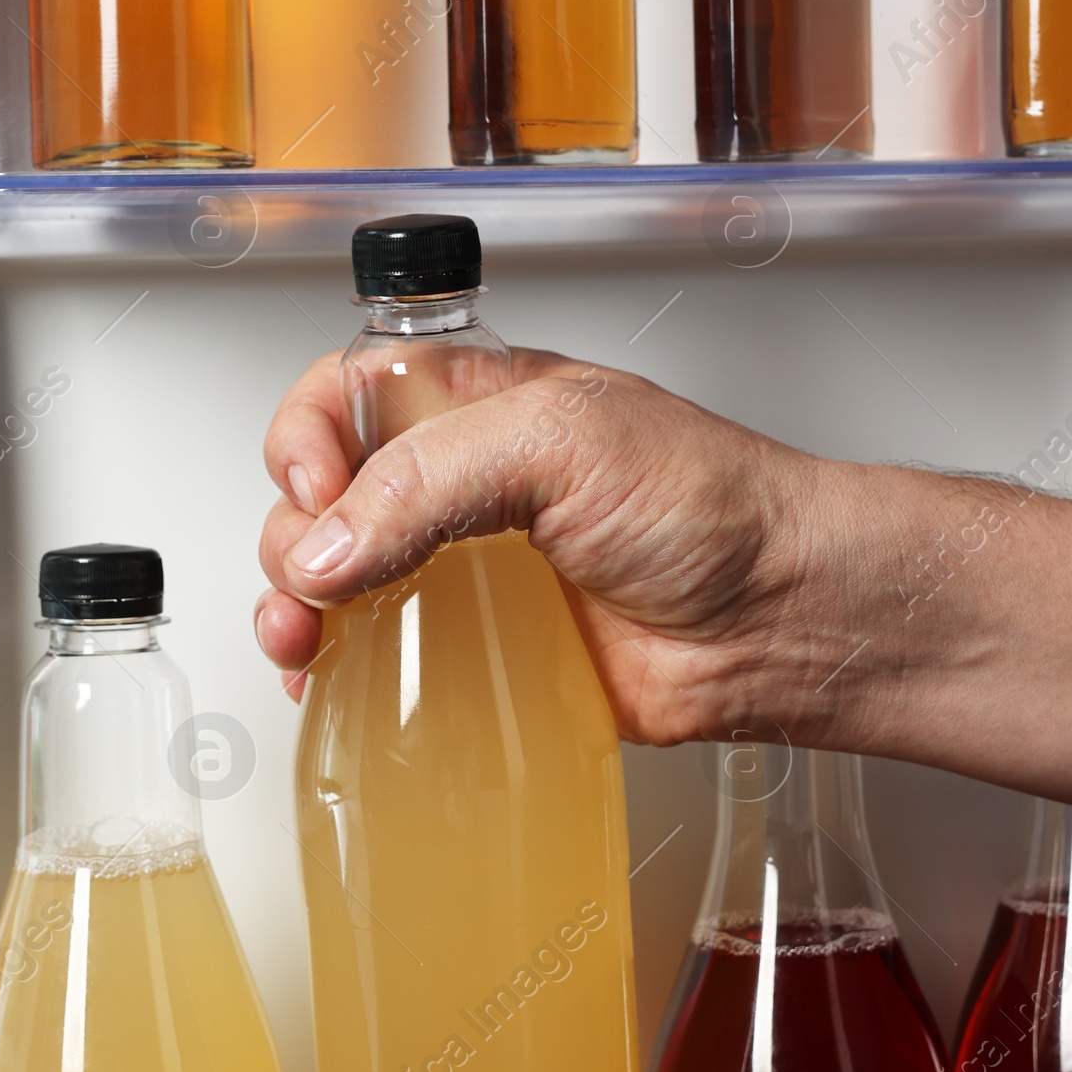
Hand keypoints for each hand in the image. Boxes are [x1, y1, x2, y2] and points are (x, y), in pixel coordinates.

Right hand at [255, 347, 823, 743]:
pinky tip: (328, 681)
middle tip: (313, 579)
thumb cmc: (711, 504)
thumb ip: (430, 478)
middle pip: (323, 492)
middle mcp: (461, 480)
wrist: (780, 617)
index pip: (348, 391)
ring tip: (302, 642)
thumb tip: (326, 546)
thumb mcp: (561, 443)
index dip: (307, 432)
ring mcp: (467, 570)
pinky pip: (382, 657)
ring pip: (337, 578)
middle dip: (292, 533)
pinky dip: (336, 668)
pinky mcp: (481, 653)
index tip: (315, 483)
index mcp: (477, 400)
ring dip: (294, 606)